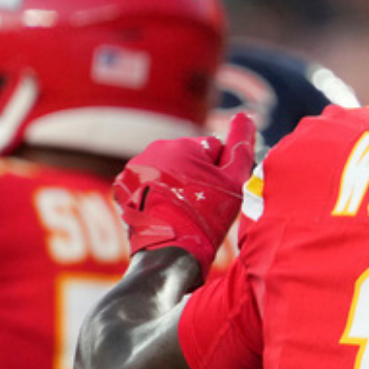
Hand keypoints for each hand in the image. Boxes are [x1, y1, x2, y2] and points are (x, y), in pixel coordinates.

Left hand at [113, 113, 256, 273]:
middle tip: (204, 206)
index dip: (223, 175)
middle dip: (199, 178)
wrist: (170, 252)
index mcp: (184, 145)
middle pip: (190, 159)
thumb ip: (241, 147)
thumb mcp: (234, 182)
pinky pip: (149, 184)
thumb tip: (245, 117)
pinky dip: (158, 196)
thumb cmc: (207, 217)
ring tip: (185, 212)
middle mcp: (156, 149)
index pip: (215, 150)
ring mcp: (136, 168)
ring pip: (169, 172)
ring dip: (179, 187)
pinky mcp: (123, 187)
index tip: (219, 196)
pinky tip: (165, 213)